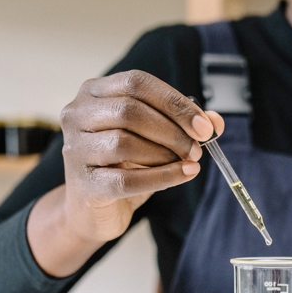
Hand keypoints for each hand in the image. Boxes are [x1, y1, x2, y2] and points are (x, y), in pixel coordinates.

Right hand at [58, 69, 223, 242]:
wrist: (94, 208)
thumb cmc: (123, 165)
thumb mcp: (153, 139)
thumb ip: (182, 125)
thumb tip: (215, 122)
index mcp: (94, 92)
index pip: (137, 83)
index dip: (175, 103)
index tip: (204, 126)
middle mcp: (77, 114)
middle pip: (130, 111)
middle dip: (173, 131)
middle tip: (197, 148)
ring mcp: (76, 149)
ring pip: (125, 143)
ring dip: (165, 154)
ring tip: (187, 162)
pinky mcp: (84, 183)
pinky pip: (127, 179)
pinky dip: (163, 177)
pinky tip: (185, 175)